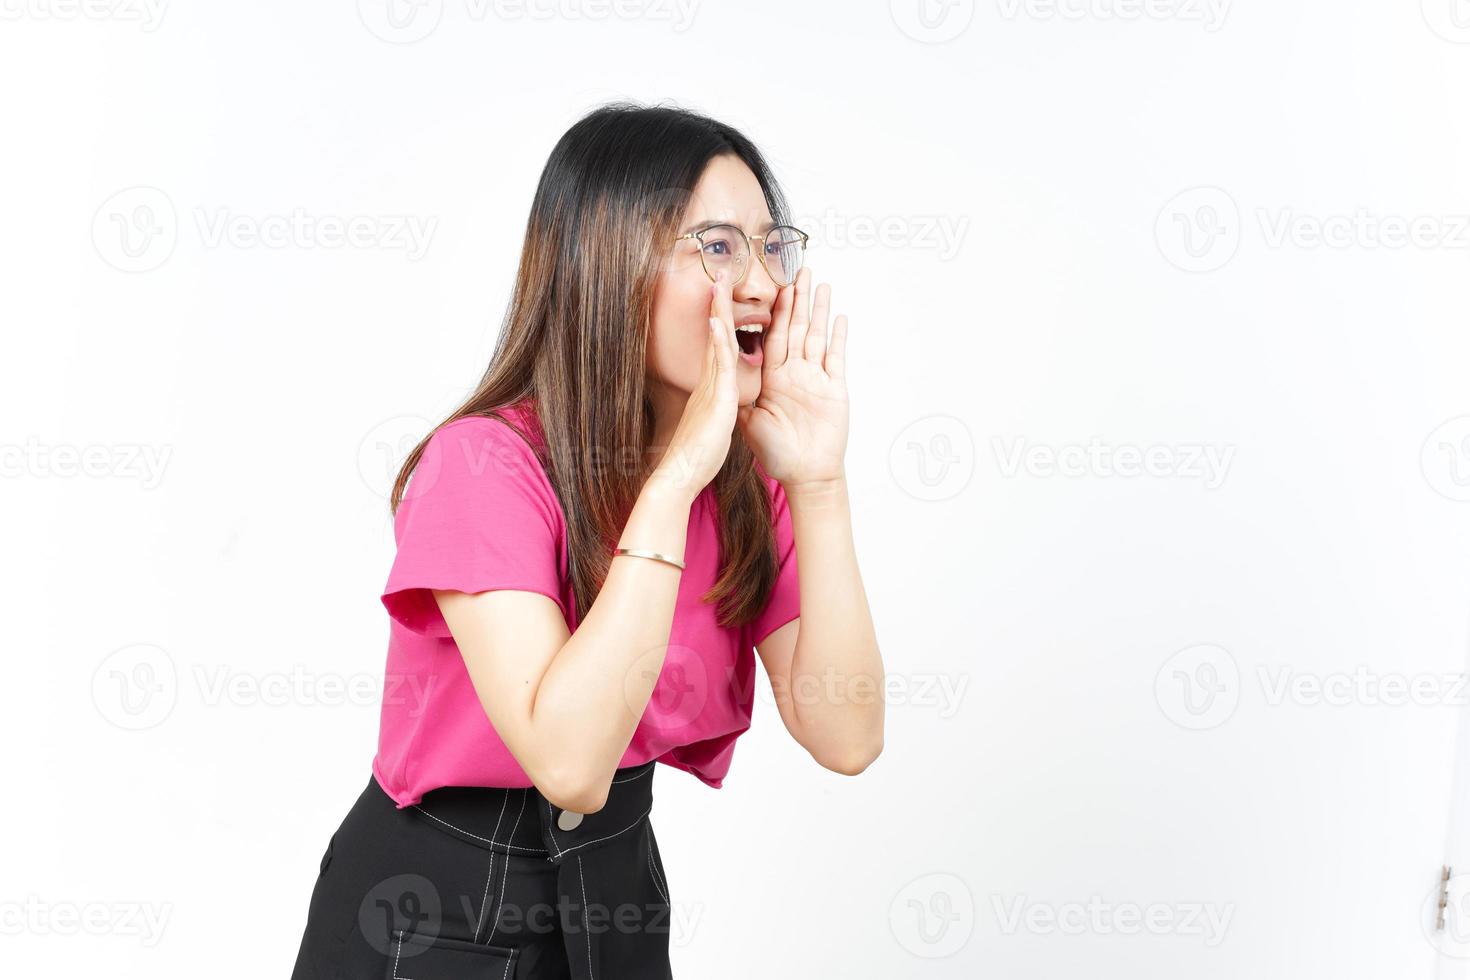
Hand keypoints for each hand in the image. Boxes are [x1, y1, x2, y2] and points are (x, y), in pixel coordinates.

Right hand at [653, 271, 741, 499]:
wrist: (680, 475)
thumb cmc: (696, 457)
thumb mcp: (710, 425)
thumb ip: (713, 409)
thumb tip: (716, 405)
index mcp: (710, 388)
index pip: (718, 347)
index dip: (721, 321)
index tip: (724, 297)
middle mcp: (707, 382)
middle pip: (715, 335)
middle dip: (718, 304)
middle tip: (722, 274)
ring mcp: (709, 388)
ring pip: (716, 343)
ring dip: (719, 311)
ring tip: (721, 283)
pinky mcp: (714, 400)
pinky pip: (718, 366)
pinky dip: (718, 343)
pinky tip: (716, 323)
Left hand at [736, 267, 849, 488]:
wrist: (804, 475)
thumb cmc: (776, 453)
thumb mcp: (748, 422)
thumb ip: (737, 398)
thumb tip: (716, 380)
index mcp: (772, 377)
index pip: (768, 336)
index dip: (766, 311)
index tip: (762, 287)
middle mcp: (794, 373)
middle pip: (794, 327)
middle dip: (795, 298)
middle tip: (795, 269)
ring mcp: (816, 379)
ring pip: (816, 334)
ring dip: (817, 308)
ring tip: (818, 281)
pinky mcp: (834, 389)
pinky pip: (836, 357)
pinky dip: (838, 337)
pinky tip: (839, 317)